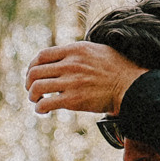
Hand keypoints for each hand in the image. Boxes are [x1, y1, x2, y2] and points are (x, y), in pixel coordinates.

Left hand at [25, 41, 145, 115]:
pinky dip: (39, 108)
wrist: (130, 86)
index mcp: (75, 50)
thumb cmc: (116, 69)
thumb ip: (77, 53)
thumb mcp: (96, 50)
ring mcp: (71, 82)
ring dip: (32, 96)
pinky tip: (43, 111)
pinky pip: (45, 104)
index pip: (42, 55)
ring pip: (36, 87)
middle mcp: (70, 64)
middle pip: (35, 71)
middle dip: (29, 82)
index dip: (32, 66)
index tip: (33, 74)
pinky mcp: (73, 100)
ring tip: (37, 101)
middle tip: (33, 90)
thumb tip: (62, 57)